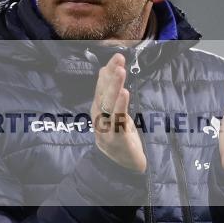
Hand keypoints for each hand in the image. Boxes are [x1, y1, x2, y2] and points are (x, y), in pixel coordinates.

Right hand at [91, 54, 146, 171]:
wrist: (121, 165)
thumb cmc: (118, 135)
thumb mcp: (113, 112)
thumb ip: (109, 93)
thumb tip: (106, 69)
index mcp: (98, 110)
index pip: (101, 86)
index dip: (108, 71)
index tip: (117, 56)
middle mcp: (98, 117)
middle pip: (103, 93)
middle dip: (111, 75)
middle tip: (118, 59)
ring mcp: (105, 128)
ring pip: (109, 104)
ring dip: (114, 87)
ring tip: (121, 72)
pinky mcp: (115, 138)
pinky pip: (117, 120)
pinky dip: (120, 106)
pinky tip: (125, 94)